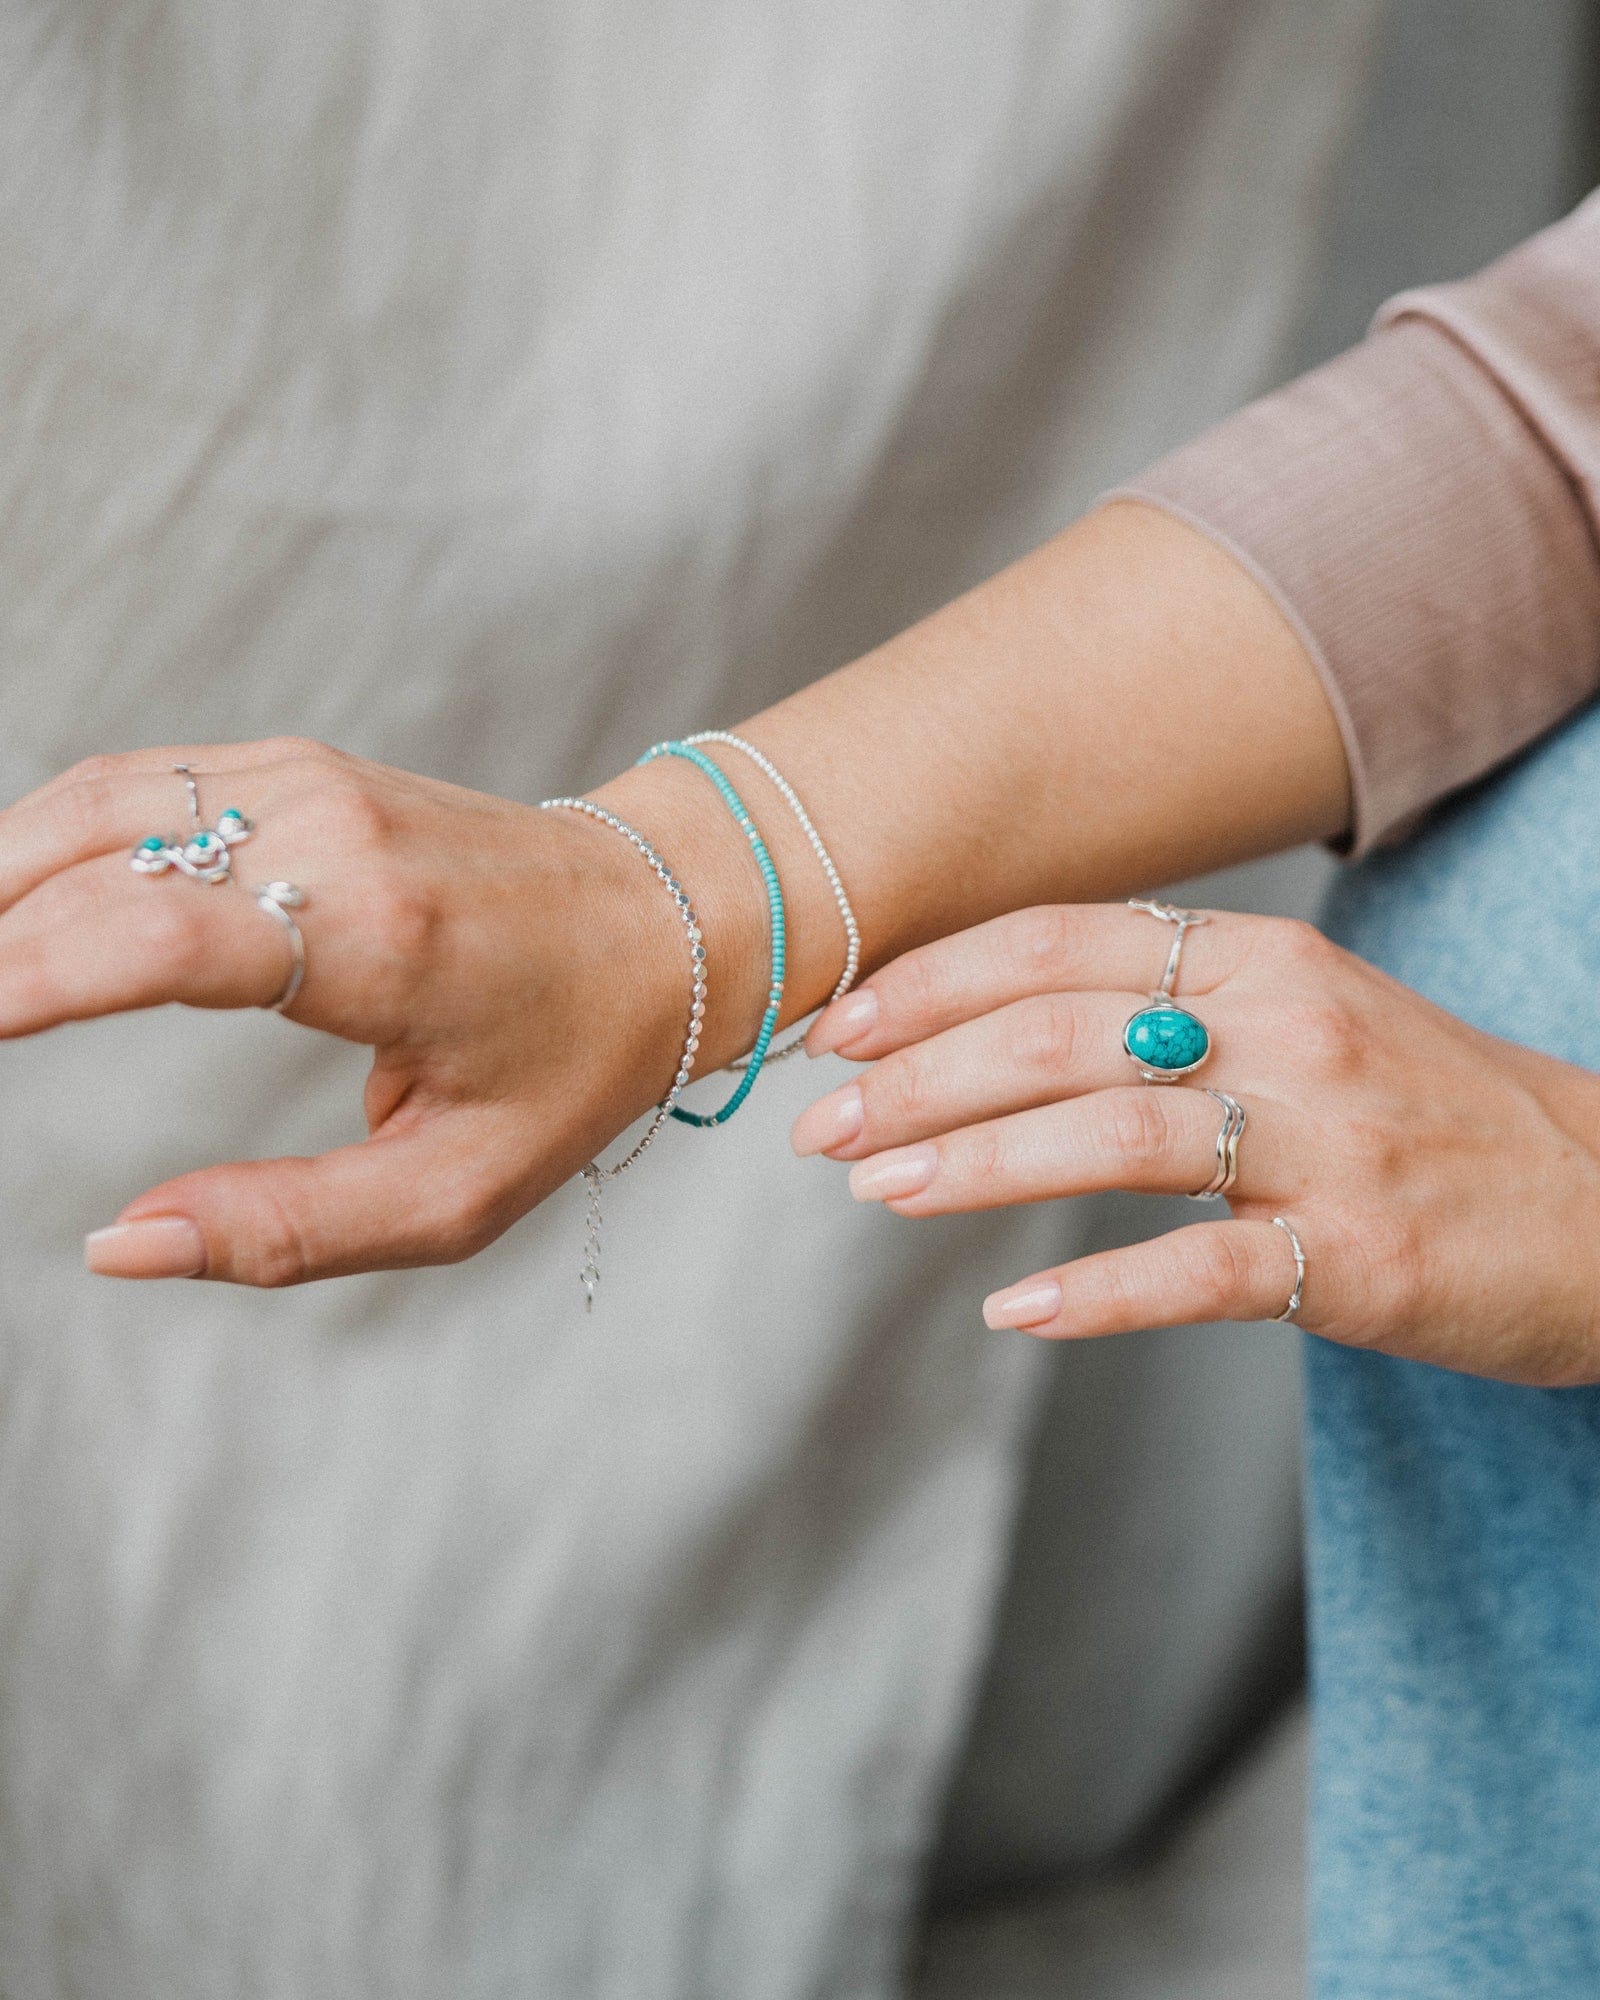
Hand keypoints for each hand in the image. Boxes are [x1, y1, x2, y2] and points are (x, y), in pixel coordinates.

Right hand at [0, 740, 771, 1284]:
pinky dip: (47, 841)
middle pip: (92, 868)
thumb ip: (286, 1229)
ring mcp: (310, 778)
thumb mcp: (460, 1188)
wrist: (669, 911)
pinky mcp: (301, 766)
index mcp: (376, 936)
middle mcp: (329, 830)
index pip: (145, 938)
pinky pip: (137, 786)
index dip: (14, 981)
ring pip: (93, 807)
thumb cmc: (576, 1061)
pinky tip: (6, 909)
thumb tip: (115, 1248)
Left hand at [792, 904, 1599, 1385]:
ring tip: (880, 1193)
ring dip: (978, 1164)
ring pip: (1116, 1133)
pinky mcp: (1359, 1256)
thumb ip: (1166, 1005)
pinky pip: (1203, 1270)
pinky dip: (1098, 1293)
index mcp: (1260, 957)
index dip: (933, 980)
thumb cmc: (1422, 1110)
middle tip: (825, 1127)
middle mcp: (1288, 1028)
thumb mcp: (1302, 1016)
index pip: (1061, 943)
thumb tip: (993, 1024)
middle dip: (923, 1076)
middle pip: (1064, 1031)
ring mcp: (1328, 1141)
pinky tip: (1014, 1313)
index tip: (836, 1027)